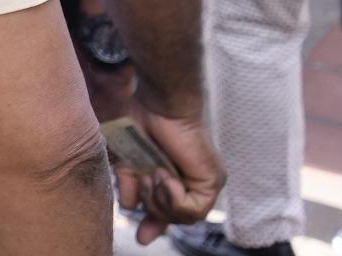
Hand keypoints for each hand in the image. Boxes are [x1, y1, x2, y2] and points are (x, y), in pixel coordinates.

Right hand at [115, 104, 221, 244]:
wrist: (156, 104)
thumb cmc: (139, 124)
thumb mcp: (128, 165)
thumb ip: (133, 191)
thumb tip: (132, 213)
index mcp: (172, 176)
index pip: (169, 212)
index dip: (155, 224)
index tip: (142, 237)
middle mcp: (191, 182)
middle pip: (173, 219)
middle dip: (151, 206)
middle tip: (144, 180)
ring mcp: (204, 183)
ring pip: (182, 219)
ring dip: (159, 199)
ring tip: (154, 174)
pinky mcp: (212, 181)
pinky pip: (192, 211)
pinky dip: (173, 197)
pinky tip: (165, 176)